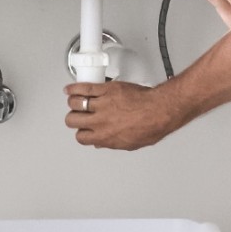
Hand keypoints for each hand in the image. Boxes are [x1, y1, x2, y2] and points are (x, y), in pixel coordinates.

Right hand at [64, 80, 188, 150]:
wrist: (160, 110)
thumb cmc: (151, 125)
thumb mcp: (130, 143)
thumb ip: (112, 143)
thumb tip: (102, 143)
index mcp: (104, 137)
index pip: (81, 137)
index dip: (81, 132)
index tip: (83, 128)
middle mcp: (100, 121)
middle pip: (72, 120)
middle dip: (74, 117)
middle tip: (78, 114)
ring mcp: (102, 105)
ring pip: (75, 103)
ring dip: (74, 102)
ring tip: (76, 100)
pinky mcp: (106, 90)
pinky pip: (84, 88)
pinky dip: (74, 88)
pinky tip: (70, 89)